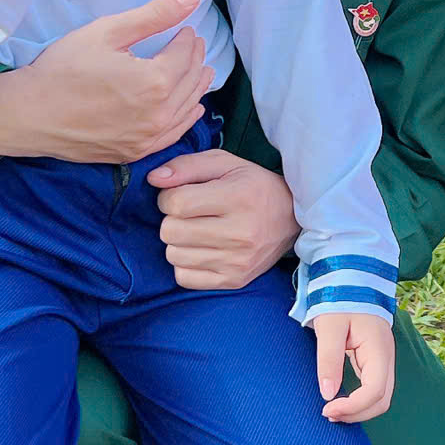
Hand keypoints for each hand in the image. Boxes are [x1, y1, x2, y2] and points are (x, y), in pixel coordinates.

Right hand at [0, 0, 208, 161]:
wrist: (30, 113)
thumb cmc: (64, 67)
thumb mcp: (108, 31)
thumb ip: (154, 14)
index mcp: (156, 81)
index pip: (185, 55)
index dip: (187, 39)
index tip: (186, 30)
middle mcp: (159, 114)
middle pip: (190, 82)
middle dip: (196, 60)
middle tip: (195, 45)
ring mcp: (148, 138)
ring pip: (186, 109)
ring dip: (197, 87)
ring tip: (203, 71)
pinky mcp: (135, 153)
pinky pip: (173, 136)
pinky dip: (186, 118)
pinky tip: (192, 109)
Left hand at [148, 149, 299, 288]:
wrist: (290, 219)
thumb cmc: (253, 186)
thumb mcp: (225, 164)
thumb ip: (186, 165)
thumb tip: (153, 178)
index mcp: (238, 198)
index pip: (176, 203)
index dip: (168, 197)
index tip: (180, 195)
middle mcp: (240, 232)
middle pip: (171, 231)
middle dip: (171, 219)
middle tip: (189, 214)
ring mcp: (237, 261)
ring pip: (173, 255)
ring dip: (178, 241)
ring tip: (196, 231)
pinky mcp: (234, 280)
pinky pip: (184, 277)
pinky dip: (185, 264)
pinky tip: (201, 250)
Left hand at [313, 309, 395, 422]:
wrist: (353, 280)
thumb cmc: (340, 301)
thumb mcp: (330, 327)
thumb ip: (329, 360)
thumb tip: (327, 394)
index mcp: (378, 349)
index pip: (374, 391)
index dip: (353, 407)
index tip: (327, 408)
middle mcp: (386, 358)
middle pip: (382, 400)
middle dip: (357, 413)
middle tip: (328, 413)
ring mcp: (383, 360)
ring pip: (380, 397)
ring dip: (359, 410)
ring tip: (332, 410)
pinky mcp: (376, 361)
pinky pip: (374, 388)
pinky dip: (359, 400)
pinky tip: (340, 400)